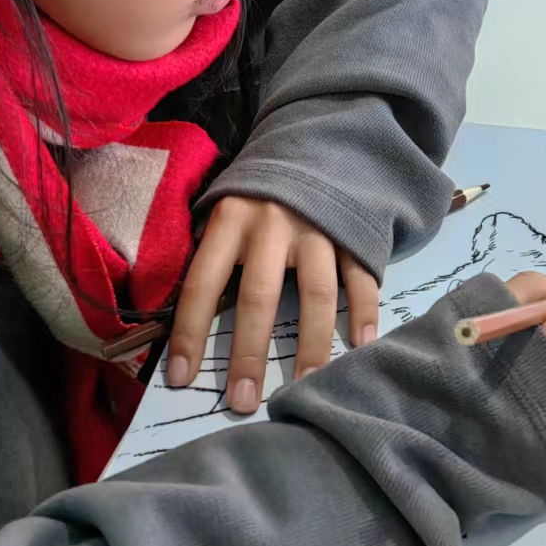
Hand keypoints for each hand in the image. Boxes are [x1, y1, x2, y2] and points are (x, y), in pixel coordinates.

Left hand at [173, 197, 380, 413]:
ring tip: (306, 387)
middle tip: (242, 402)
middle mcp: (273, 224)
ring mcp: (318, 229)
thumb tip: (185, 319)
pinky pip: (361, 278)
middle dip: (249, 354)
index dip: (190, 333)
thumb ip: (212, 253)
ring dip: (311, 345)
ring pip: (317, 294)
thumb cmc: (259, 193)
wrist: (315, 142)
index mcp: (230, 219)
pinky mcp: (353, 233)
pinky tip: (361, 347)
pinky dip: (364, 313)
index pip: (202, 284)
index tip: (181, 379)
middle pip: (259, 297)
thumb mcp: (224, 209)